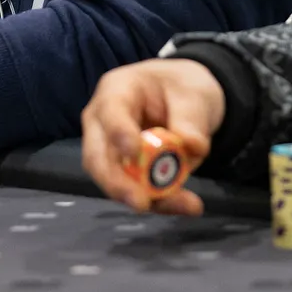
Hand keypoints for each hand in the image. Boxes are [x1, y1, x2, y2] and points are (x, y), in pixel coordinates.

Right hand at [80, 59, 225, 215]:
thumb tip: (193, 146)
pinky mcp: (126, 173)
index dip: (118, 132)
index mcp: (116, 91)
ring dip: (147, 197)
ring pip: (115, 181)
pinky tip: (187, 204)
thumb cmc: (179, 86)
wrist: (183, 99)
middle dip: (116, 183)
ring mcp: (111, 151)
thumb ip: (191, 117)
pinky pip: (138, 191)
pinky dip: (162, 201)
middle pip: (97, 157)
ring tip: (186, 204)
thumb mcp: (194, 92)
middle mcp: (103, 123)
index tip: (133, 152)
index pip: (110, 111)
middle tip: (141, 203)